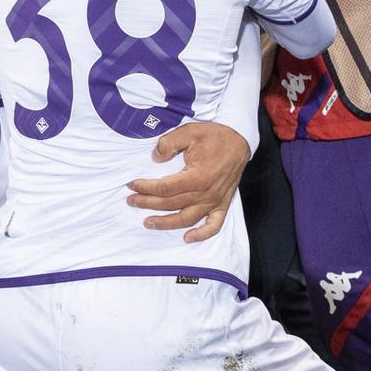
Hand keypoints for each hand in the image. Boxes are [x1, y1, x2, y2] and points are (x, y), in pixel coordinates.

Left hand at [125, 121, 249, 242]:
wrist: (239, 139)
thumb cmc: (214, 135)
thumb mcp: (188, 132)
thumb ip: (169, 144)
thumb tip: (155, 158)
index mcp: (196, 176)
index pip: (164, 188)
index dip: (145, 188)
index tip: (132, 185)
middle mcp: (205, 193)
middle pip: (171, 204)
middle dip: (148, 203)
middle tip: (132, 201)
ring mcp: (215, 201)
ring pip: (187, 219)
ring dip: (166, 223)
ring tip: (148, 222)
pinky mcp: (223, 204)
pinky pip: (213, 226)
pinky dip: (201, 235)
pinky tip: (187, 238)